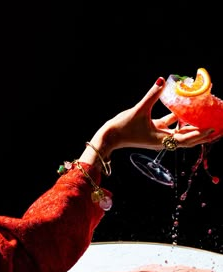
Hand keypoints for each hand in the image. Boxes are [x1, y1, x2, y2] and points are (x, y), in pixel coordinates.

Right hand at [80, 77, 219, 165]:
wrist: (110, 137)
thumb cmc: (123, 128)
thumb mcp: (139, 110)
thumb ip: (151, 96)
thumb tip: (160, 81)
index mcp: (161, 139)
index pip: (185, 139)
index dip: (199, 134)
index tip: (212, 129)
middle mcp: (162, 141)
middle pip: (186, 140)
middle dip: (201, 136)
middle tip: (215, 130)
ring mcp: (158, 137)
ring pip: (179, 134)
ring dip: (191, 129)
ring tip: (203, 122)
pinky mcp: (153, 133)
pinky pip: (170, 128)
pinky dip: (178, 123)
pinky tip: (183, 113)